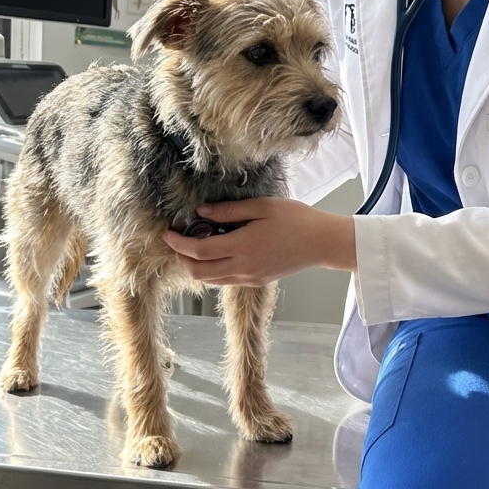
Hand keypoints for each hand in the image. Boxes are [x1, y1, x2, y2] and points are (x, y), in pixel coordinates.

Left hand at [164, 198, 355, 286]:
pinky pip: (224, 280)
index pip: (197, 251)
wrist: (320, 242)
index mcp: (242, 247)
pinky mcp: (256, 281)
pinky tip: (218, 250)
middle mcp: (242, 268)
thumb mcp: (261, 207)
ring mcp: (249, 278)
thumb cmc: (295, 219)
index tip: (168, 231)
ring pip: (210, 280)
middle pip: (198, 272)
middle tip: (178, 238)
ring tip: (196, 243)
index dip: (177, 243)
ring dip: (196, 265)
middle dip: (181, 257)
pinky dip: (212, 269)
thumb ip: (229, 210)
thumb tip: (201, 211)